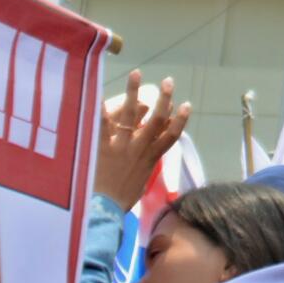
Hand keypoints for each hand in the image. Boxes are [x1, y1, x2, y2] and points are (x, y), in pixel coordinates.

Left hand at [93, 69, 188, 205]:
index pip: (171, 134)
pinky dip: (100, 107)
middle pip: (157, 118)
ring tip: (136, 73)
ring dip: (135, 91)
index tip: (186, 104)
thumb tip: (149, 153)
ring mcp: (121, 144)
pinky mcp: (102, 146)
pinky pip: (101, 122)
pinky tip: (97, 92)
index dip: (180, 119)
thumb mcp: (140, 181)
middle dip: (164, 98)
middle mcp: (139, 147)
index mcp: (151, 157)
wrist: (102, 209)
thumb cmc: (121, 200)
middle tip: (168, 82)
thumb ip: (145, 164)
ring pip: (132, 113)